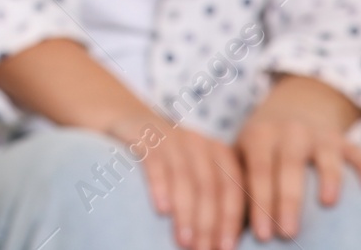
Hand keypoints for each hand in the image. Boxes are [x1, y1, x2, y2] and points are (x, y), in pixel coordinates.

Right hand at [104, 112, 245, 249]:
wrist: (129, 123)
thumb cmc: (169, 163)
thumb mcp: (195, 173)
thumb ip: (213, 198)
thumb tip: (224, 243)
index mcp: (219, 152)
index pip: (231, 188)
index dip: (230, 219)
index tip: (226, 248)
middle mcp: (199, 142)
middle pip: (209, 186)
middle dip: (207, 222)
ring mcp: (171, 136)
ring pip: (184, 177)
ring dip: (186, 213)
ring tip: (183, 241)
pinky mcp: (144, 135)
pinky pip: (155, 161)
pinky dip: (160, 186)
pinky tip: (161, 210)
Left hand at [236, 75, 360, 240]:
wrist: (293, 107)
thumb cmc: (262, 147)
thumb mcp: (243, 153)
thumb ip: (237, 185)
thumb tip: (225, 232)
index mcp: (259, 136)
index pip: (258, 171)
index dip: (259, 203)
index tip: (262, 235)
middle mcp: (289, 131)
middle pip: (288, 166)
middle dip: (288, 201)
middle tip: (288, 234)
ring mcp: (319, 134)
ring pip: (325, 156)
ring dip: (328, 178)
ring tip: (328, 204)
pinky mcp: (343, 140)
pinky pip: (358, 152)